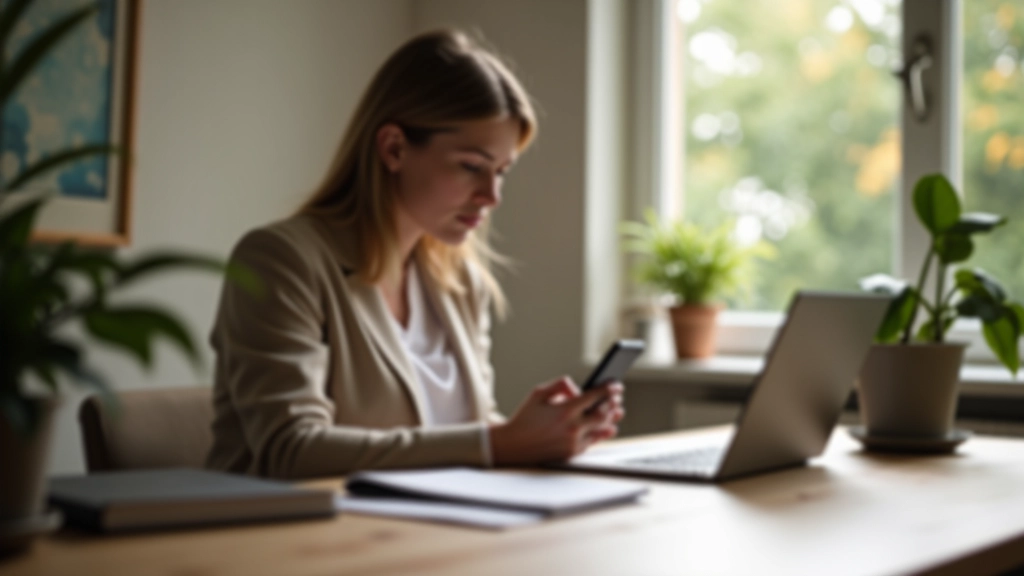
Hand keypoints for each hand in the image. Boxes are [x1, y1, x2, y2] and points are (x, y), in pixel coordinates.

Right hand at [489, 376, 624, 465]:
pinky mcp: (572, 453)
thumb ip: (561, 384)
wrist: (513, 445)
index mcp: (565, 410)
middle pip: (603, 414)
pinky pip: (593, 441)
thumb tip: (579, 388)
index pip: (595, 396)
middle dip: (613, 403)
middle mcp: (573, 427)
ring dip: (612, 419)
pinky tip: (608, 426)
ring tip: (617, 411)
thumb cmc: (526, 416)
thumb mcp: (539, 392)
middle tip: (618, 398)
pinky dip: (602, 432)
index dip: (609, 389)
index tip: (616, 385)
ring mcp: (574, 442)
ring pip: (602, 429)